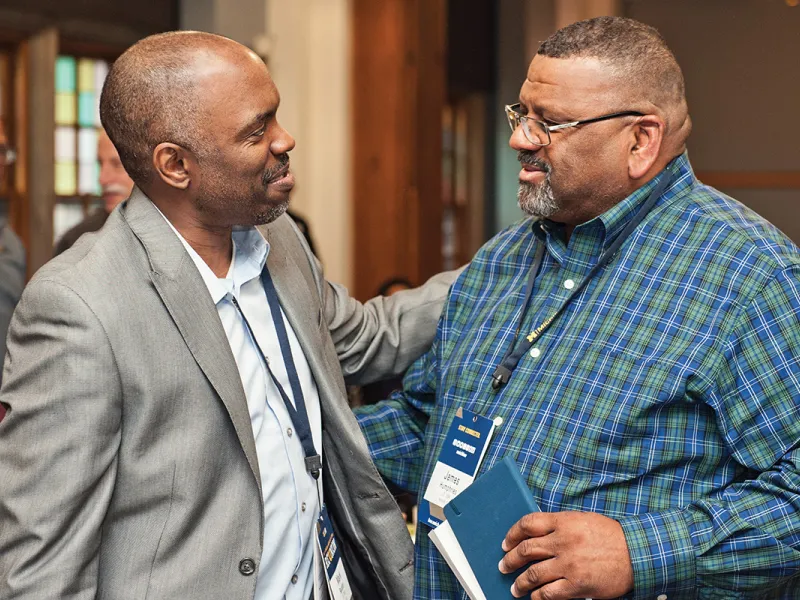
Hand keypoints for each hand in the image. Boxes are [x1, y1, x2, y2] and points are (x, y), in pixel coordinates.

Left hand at [498, 511, 633, 598]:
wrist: (638, 554)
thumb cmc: (611, 536)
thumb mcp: (582, 520)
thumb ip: (560, 525)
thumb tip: (537, 534)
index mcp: (563, 522)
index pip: (527, 524)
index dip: (512, 534)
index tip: (506, 543)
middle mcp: (562, 541)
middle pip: (526, 550)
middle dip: (511, 559)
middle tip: (504, 565)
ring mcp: (569, 564)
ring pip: (533, 574)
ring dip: (520, 583)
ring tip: (515, 587)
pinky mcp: (577, 584)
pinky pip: (549, 593)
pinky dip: (537, 597)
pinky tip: (534, 598)